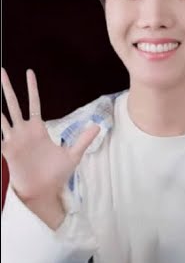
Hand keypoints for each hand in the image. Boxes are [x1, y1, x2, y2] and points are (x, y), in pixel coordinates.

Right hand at [0, 69, 97, 227]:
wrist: (43, 192)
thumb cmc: (56, 174)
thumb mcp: (72, 155)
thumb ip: (83, 139)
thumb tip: (97, 126)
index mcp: (38, 129)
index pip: (34, 103)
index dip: (32, 88)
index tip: (29, 72)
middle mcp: (24, 131)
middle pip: (15, 104)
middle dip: (8, 88)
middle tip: (2, 70)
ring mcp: (14, 140)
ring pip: (3, 116)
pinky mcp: (7, 151)